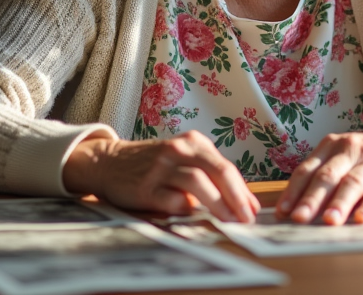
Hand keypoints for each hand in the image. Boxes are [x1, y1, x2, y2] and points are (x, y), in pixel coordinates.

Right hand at [62, 130, 258, 222]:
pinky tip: (194, 215)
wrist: (109, 163)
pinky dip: (186, 209)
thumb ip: (207, 174)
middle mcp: (179, 151)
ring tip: (230, 220)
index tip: (253, 209)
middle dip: (237, 195)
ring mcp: (161, 168)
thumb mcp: (182, 158)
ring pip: (197, 182)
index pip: (226, 167)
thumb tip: (241, 202)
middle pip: (217, 170)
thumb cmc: (154, 165)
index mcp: (193, 142)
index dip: (242, 190)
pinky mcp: (146, 188)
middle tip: (248, 217)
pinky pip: (172, 199)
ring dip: (217, 203)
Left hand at [275, 130, 362, 225]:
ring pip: (352, 183)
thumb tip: (295, 208)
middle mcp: (350, 149)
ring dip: (339, 203)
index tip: (283, 211)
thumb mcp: (344, 157)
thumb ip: (323, 176)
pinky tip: (362, 218)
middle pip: (327, 176)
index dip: (294, 191)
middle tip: (300, 218)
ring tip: (329, 221)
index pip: (307, 169)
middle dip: (311, 199)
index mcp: (332, 145)